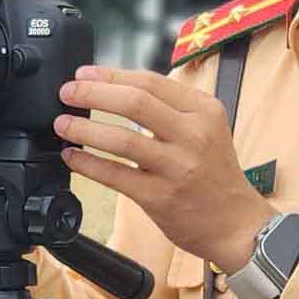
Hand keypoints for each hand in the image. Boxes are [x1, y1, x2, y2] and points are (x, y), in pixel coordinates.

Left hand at [55, 65, 273, 271]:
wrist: (236, 224)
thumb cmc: (214, 174)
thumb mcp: (207, 128)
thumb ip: (171, 108)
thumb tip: (117, 91)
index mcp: (203, 111)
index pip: (150, 82)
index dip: (111, 76)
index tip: (83, 75)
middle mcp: (194, 135)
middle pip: (134, 103)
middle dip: (92, 94)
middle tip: (67, 94)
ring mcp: (177, 167)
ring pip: (122, 140)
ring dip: (85, 129)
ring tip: (63, 124)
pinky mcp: (161, 197)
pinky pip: (116, 176)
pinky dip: (88, 164)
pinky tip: (72, 156)